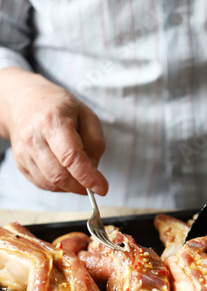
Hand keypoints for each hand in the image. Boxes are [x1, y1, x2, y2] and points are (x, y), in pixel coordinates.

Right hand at [0, 68, 107, 194]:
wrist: (26, 102)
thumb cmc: (60, 108)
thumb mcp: (87, 116)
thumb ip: (95, 144)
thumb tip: (93, 171)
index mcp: (52, 120)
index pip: (70, 157)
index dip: (88, 177)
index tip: (102, 188)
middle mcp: (33, 137)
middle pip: (59, 175)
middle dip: (81, 186)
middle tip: (94, 185)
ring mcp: (23, 152)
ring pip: (50, 183)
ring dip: (70, 187)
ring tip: (79, 174)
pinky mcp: (20, 163)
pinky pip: (42, 184)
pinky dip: (58, 185)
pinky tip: (66, 173)